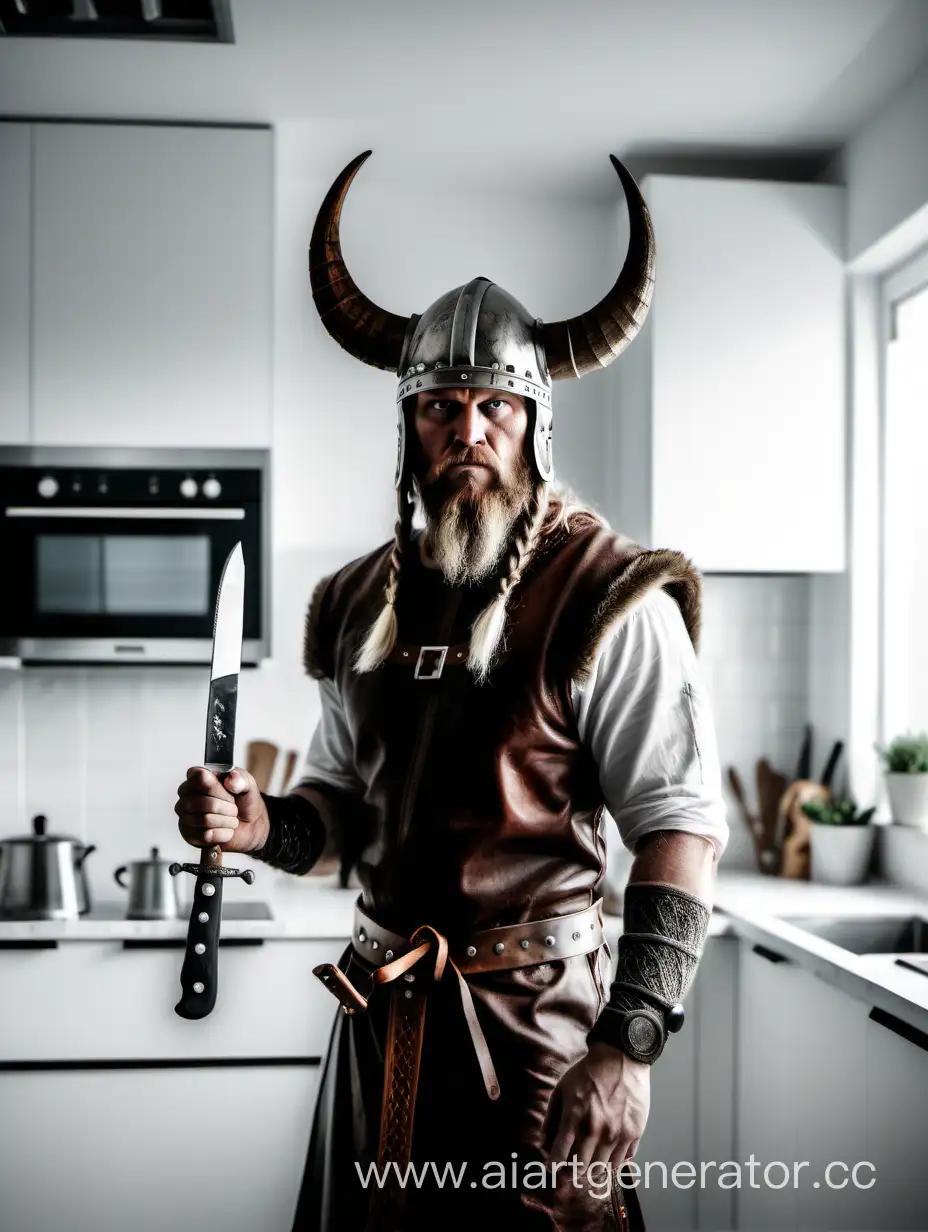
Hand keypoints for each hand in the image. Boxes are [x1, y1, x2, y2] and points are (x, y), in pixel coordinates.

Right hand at [174, 766, 269, 853]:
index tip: (230, 791)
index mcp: (197, 776)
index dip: (217, 788)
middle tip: (234, 808)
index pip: (198, 777)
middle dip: (227, 808)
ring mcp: (184, 814)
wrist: (248, 825)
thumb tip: (231, 780)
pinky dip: (223, 834)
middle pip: (203, 802)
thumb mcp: (248, 785)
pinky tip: (226, 830)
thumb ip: (242, 779)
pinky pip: (205, 836)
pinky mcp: (188, 834)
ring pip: (205, 820)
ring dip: (227, 821)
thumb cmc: (243, 801)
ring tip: (232, 819)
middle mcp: (186, 794)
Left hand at [544, 1042, 649, 1172]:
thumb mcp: (562, 1088)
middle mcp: (596, 1129)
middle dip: (572, 1174)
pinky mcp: (634, 1133)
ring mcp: (617, 1133)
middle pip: (581, 1168)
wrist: (621, 1058)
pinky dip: (612, 1165)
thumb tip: (544, 1138)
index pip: (559, 1154)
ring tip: (588, 1170)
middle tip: (569, 1173)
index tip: (551, 1168)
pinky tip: (607, 1159)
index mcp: (575, 1117)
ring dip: (592, 1173)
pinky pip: (622, 1161)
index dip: (552, 1165)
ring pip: (602, 1169)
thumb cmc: (589, 1072)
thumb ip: (552, 1115)